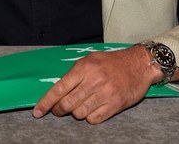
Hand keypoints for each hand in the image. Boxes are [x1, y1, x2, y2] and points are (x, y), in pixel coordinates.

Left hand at [32, 45, 162, 123]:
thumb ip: (75, 73)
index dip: (46, 102)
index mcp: (84, 68)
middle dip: (59, 110)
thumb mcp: (91, 60)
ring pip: (79, 114)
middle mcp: (94, 81)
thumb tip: (58, 90)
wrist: (139, 64)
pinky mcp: (115, 105)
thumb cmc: (113, 62)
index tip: (38, 112)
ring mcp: (105, 94)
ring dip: (77, 112)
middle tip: (59, 110)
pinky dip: (90, 117)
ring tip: (83, 104)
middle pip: (67, 104)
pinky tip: (94, 108)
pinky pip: (93, 119)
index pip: (59, 89)